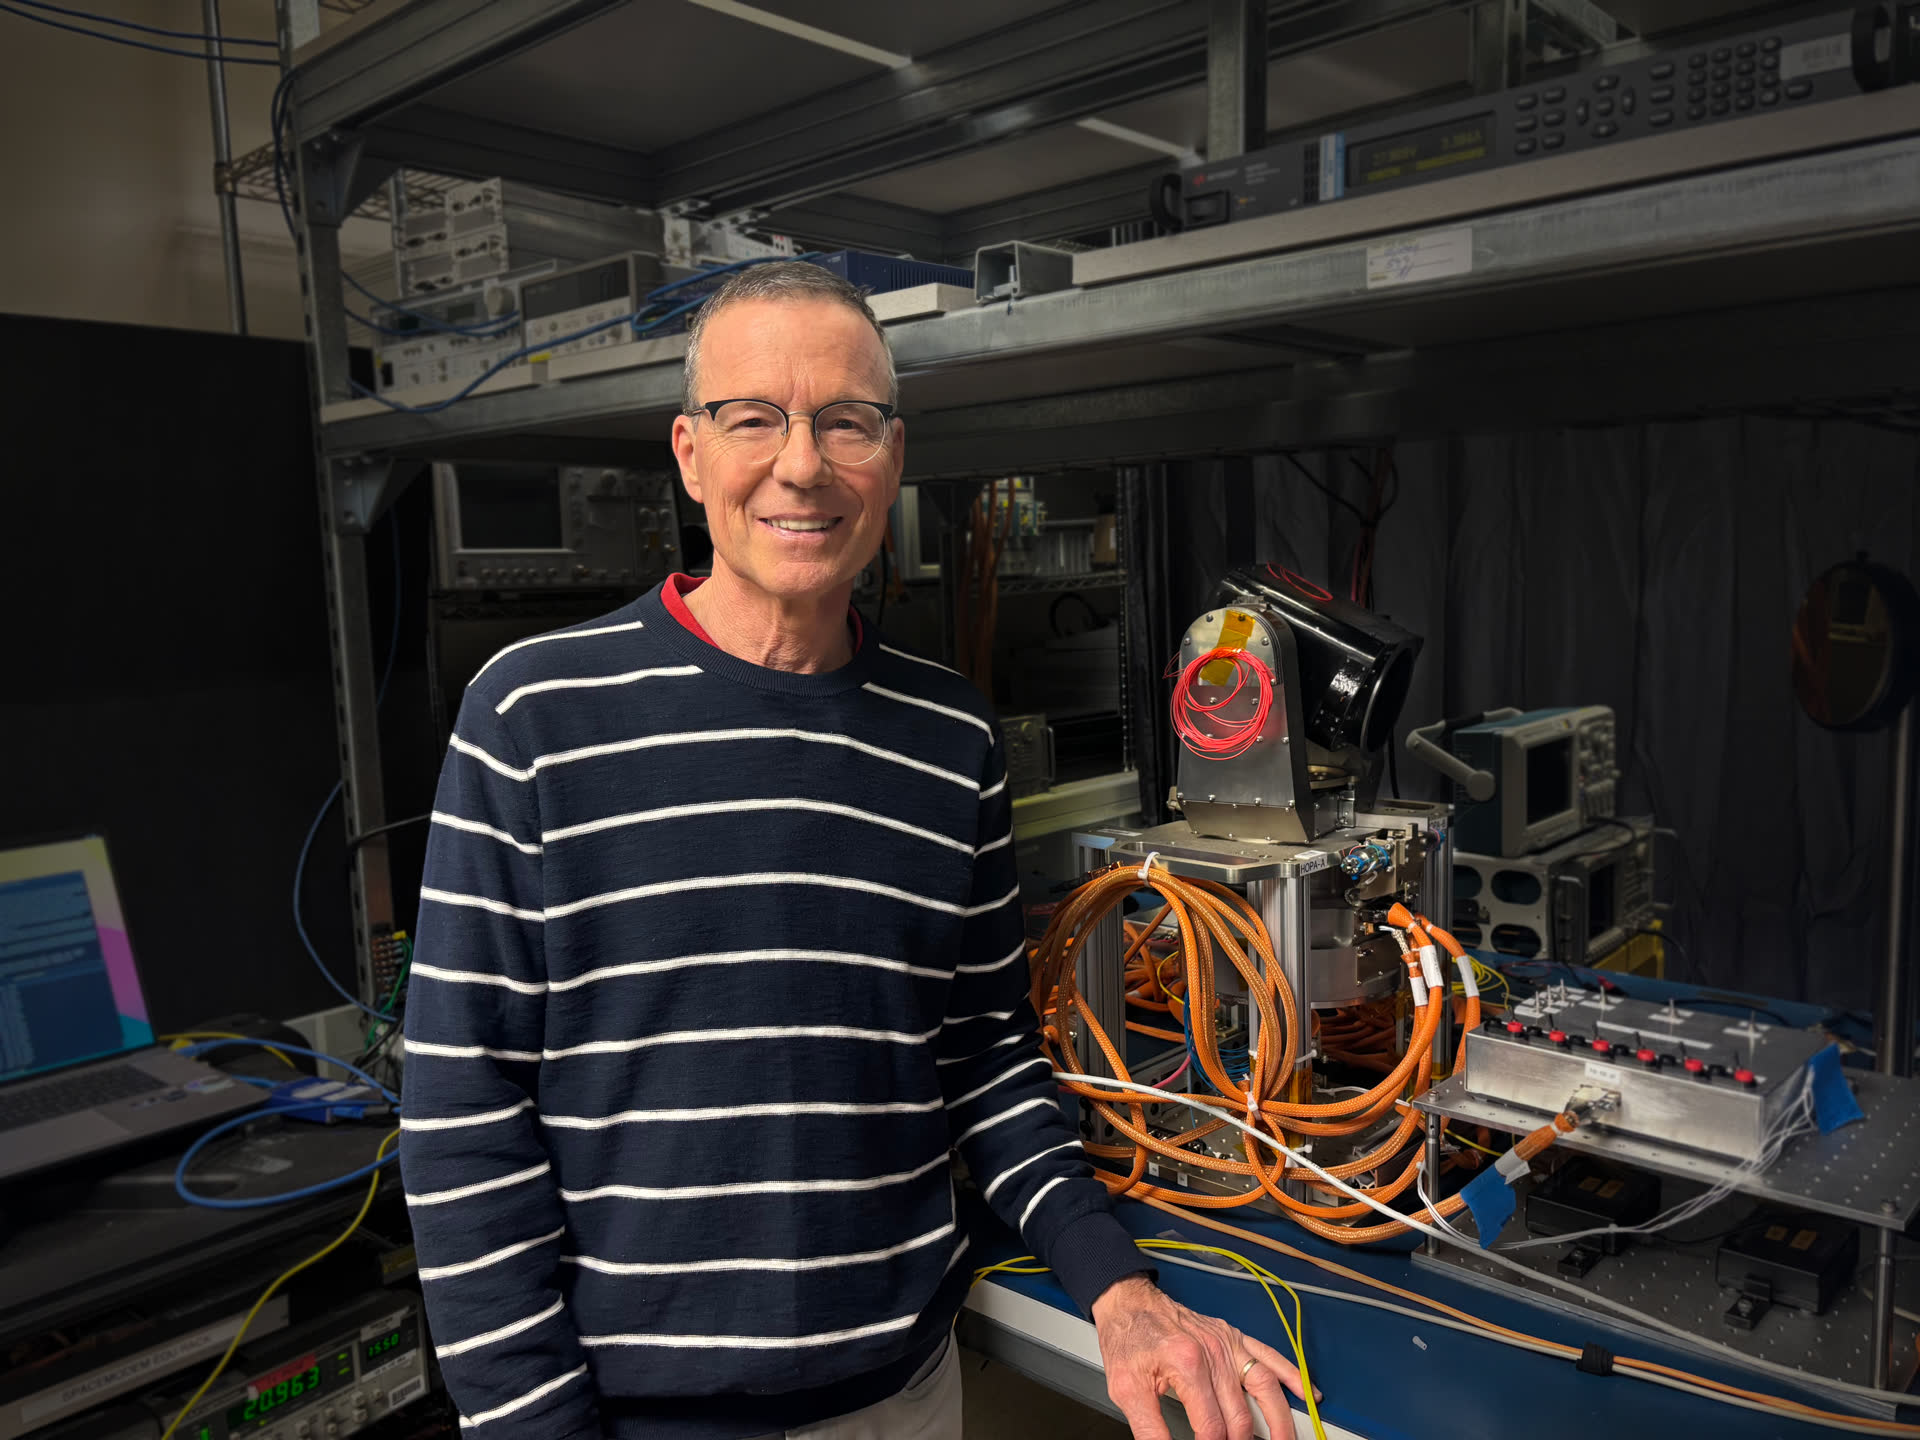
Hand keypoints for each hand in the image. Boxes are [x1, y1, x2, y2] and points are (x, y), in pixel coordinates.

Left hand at [1090, 1275, 1315, 1439]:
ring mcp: (1228, 1343)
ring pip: (1265, 1388)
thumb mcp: (1126, 1389)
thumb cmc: (1127, 1339)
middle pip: (1240, 1415)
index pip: (1211, 1427)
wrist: (1128, 1301)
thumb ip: (1150, 1430)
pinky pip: (1269, 1356)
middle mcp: (1214, 1353)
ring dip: (1280, 1420)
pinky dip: (1292, 1375)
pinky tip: (1307, 1393)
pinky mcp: (1233, 1336)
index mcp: (1188, 1366)